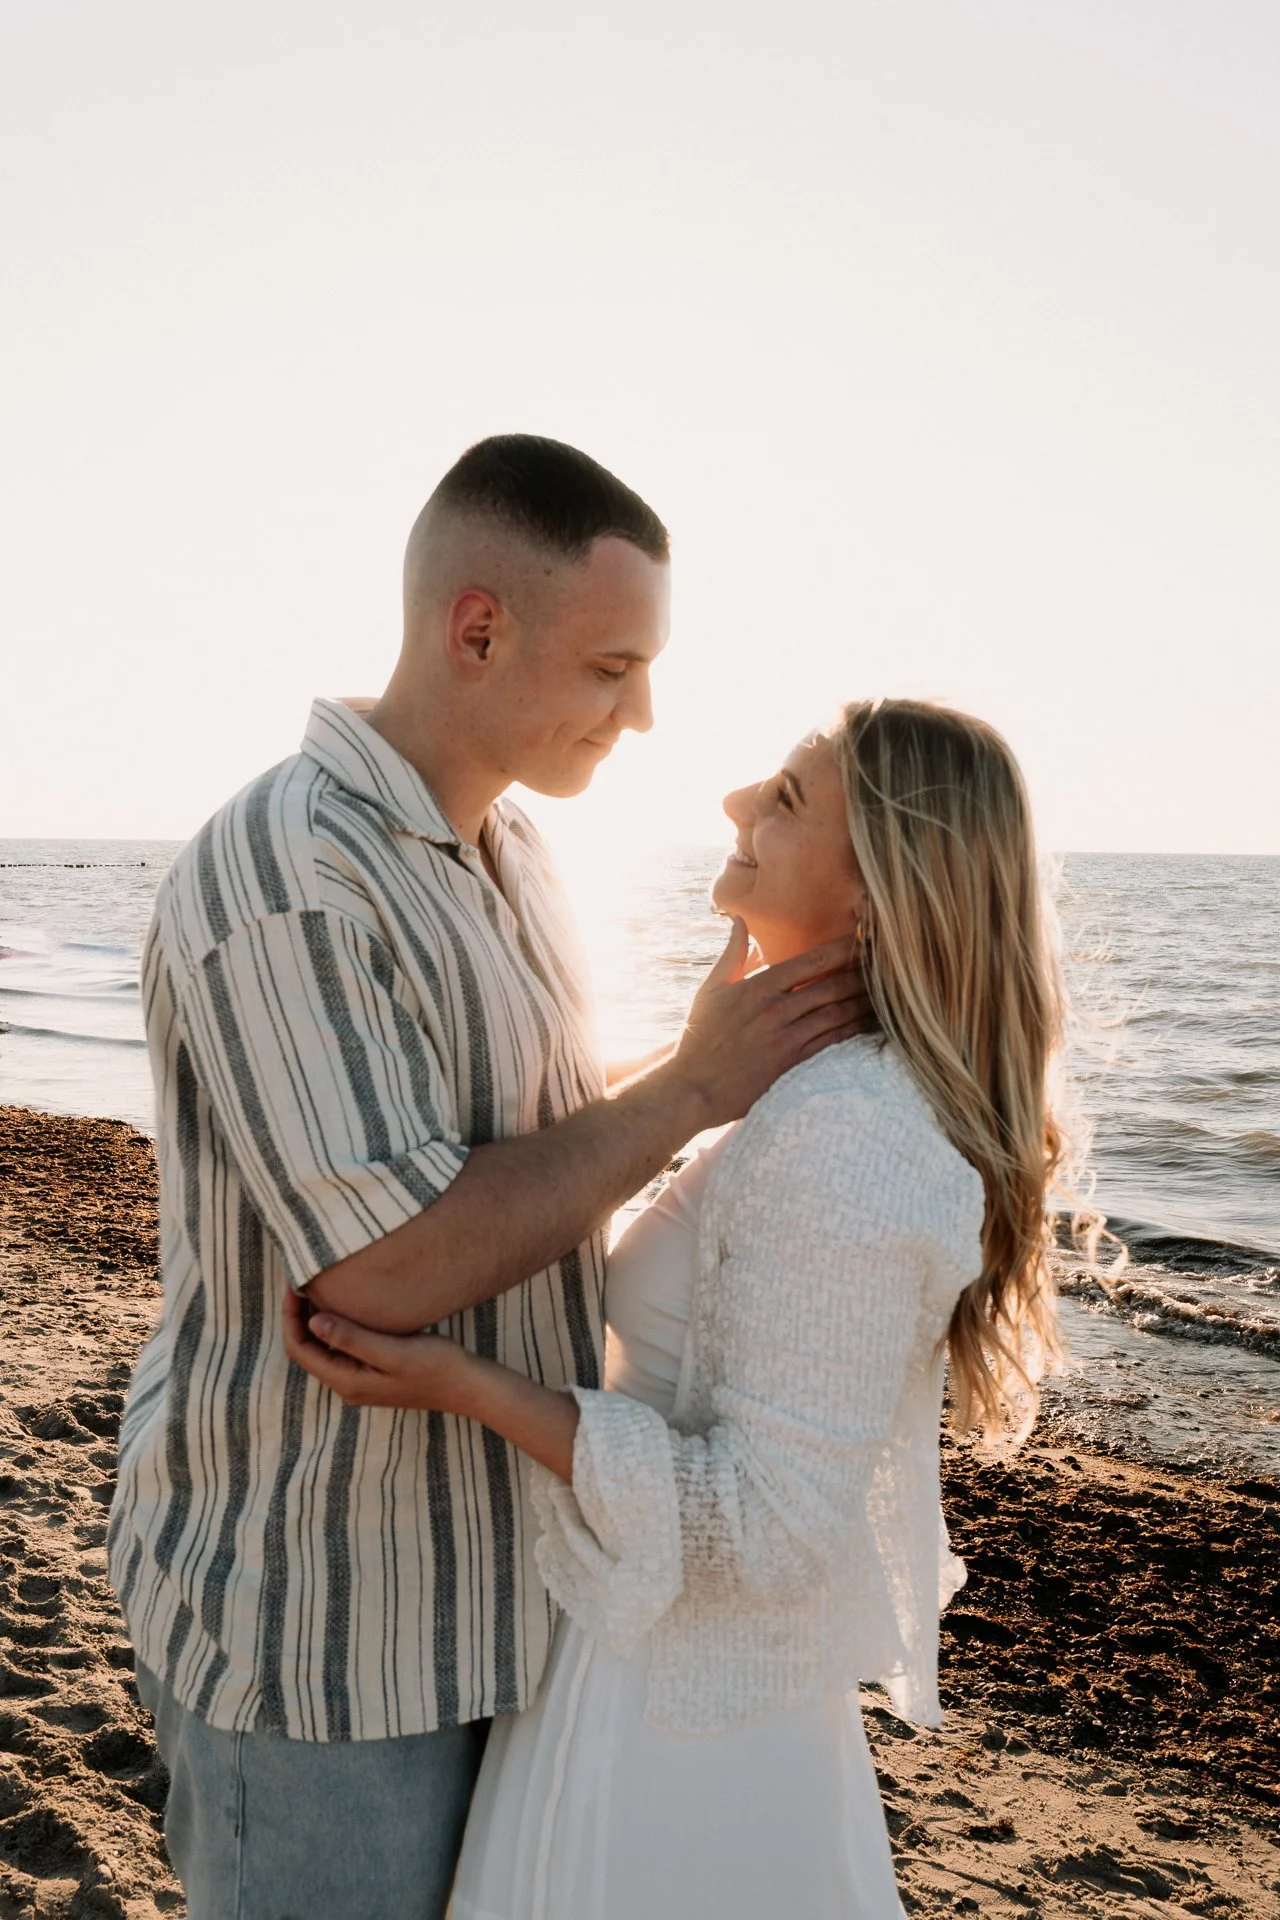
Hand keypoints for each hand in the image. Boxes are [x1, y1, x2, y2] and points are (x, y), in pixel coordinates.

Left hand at [282, 1290, 474, 1410]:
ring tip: (317, 1288)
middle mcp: (348, 1384)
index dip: (290, 1317)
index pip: (300, 1349)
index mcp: (347, 1382)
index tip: (295, 1285)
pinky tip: (345, 1305)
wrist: (467, 1386)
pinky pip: (342, 1348)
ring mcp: (361, 1380)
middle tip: (302, 1281)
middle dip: (298, 1316)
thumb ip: (352, 1338)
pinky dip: (335, 1325)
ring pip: (323, 1348)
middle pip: (307, 1349)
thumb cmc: (435, 1367)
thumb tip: (312, 1321)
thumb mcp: (392, 1351)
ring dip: (315, 1319)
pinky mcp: (374, 1371)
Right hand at [666, 919, 873, 1125]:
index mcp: (757, 988)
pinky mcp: (793, 1065)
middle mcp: (776, 1010)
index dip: (841, 948)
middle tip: (887, 962)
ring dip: (864, 1001)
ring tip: (888, 990)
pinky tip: (871, 1022)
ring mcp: (786, 1039)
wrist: (695, 1087)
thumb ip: (731, 954)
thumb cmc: (700, 1036)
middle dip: (862, 972)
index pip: (810, 961)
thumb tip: (740, 920)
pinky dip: (854, 1030)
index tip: (862, 938)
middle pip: (831, 986)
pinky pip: (832, 1042)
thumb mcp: (710, 990)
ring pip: (837, 1013)